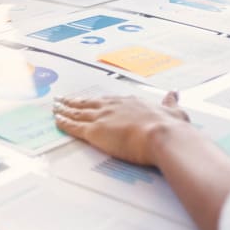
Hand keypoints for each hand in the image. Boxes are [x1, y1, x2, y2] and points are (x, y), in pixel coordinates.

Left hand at [52, 91, 189, 165]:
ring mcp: (102, 118)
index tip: (89, 99)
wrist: (162, 135)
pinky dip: (64, 123)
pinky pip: (74, 127)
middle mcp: (113, 107)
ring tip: (55, 107)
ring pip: (77, 113)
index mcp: (131, 103)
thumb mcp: (173, 111)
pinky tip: (56, 120)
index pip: (108, 101)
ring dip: (64, 110)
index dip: (96, 101)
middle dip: (74, 102)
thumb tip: (174, 94)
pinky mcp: (94, 132)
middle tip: (62, 99)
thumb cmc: (170, 127)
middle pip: (88, 104)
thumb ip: (171, 103)